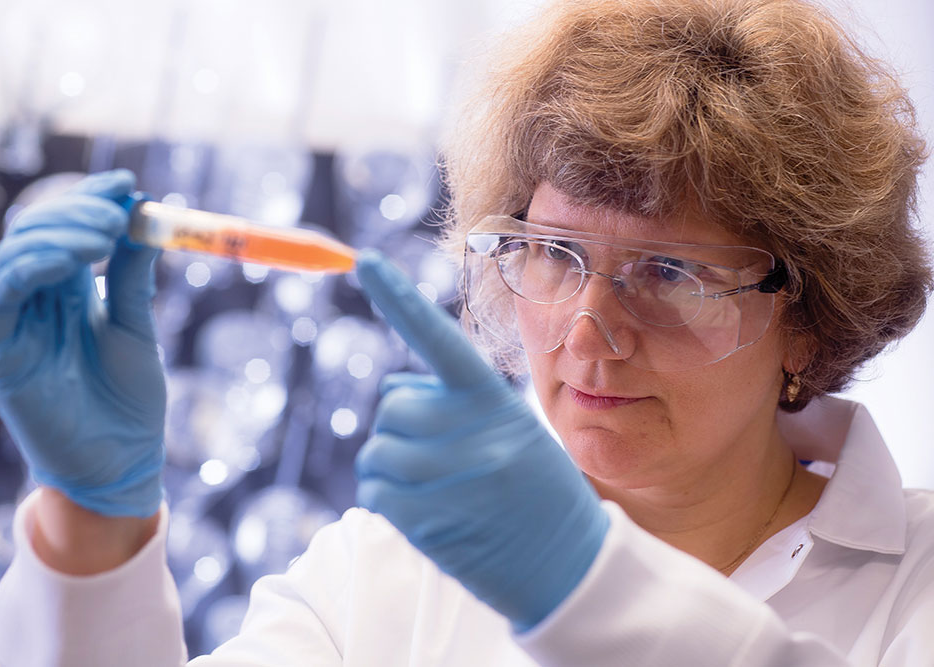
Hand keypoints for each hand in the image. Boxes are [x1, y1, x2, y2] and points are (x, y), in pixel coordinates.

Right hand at [0, 170, 165, 517]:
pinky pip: (3, 297)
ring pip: (16, 256)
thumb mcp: (137, 326)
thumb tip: (146, 216)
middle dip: (77, 211)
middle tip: (119, 209)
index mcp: (67, 292)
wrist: (123, 462)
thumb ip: (130, 276)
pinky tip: (70, 260)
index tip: (127, 184)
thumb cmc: (131, 400)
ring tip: (105, 233)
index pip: (65, 229)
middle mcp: (37, 302)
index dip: (90, 200)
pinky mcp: (4, 353)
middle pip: (37, 232)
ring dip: (59, 233)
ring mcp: (17, 326)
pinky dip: (32, 268)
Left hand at [355, 249, 609, 631]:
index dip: (399, 298)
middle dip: (405, 427)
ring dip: (392, 467)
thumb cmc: (539, 492)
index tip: (364, 261)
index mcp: (494, 401)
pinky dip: (386, 497)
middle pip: (394, 406)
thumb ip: (458, 404)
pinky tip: (423, 511)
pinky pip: (374, 490)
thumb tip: (391, 390)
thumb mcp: (513, 430)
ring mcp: (449, 476)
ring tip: (436, 487)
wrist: (568, 566)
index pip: (439, 338)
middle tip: (441, 456)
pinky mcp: (427, 521)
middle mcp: (472, 432)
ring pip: (377, 449)